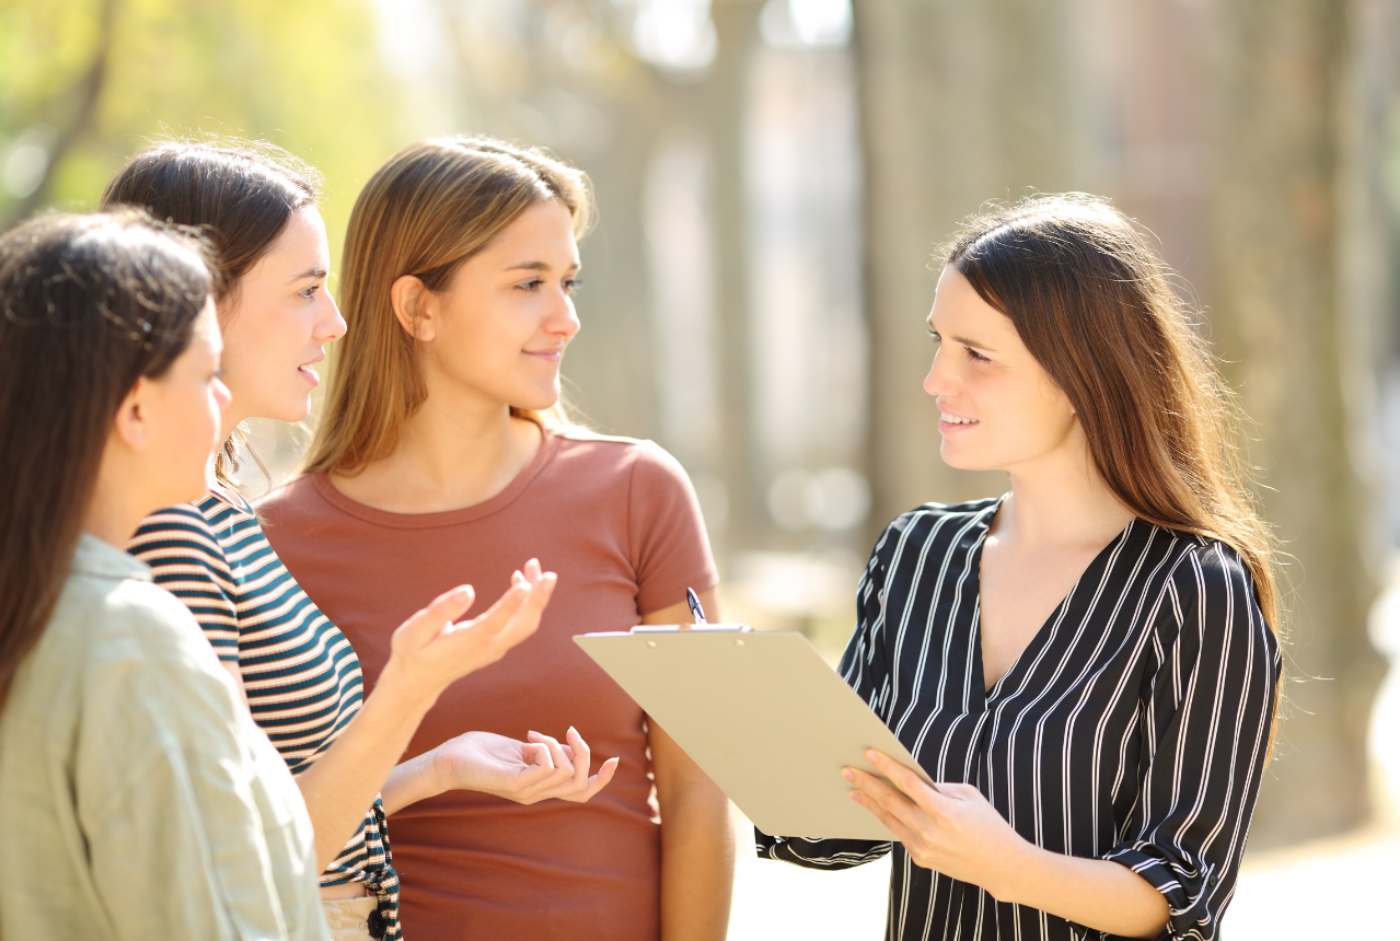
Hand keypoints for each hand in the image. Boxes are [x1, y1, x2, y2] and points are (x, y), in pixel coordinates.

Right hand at [383, 560, 556, 707]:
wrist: (416, 682)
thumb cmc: (412, 652)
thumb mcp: (415, 631)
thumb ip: (441, 611)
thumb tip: (468, 590)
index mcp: (466, 644)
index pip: (494, 624)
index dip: (511, 605)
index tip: (524, 584)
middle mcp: (487, 649)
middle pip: (523, 626)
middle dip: (538, 599)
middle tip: (547, 573)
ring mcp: (494, 649)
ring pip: (525, 625)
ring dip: (535, 597)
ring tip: (533, 567)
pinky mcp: (496, 646)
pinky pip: (520, 625)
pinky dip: (527, 603)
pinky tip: (520, 582)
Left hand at [430, 728, 618, 803]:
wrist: (448, 760)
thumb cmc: (481, 752)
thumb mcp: (522, 749)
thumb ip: (547, 751)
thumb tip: (572, 748)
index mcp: (540, 786)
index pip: (581, 793)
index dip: (602, 779)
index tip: (613, 759)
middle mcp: (536, 794)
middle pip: (581, 784)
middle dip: (585, 754)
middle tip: (569, 731)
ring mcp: (526, 791)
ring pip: (567, 772)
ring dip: (558, 746)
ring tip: (534, 735)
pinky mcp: (515, 784)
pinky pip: (548, 768)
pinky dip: (546, 748)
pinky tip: (528, 740)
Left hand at [845, 749, 1030, 897]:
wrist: (1002, 866)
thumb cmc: (989, 825)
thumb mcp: (969, 796)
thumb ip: (938, 788)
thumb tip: (911, 781)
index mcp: (944, 811)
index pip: (907, 783)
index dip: (887, 767)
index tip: (869, 753)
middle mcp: (929, 830)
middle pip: (890, 802)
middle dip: (867, 784)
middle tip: (848, 771)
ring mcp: (923, 847)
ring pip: (889, 820)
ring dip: (870, 803)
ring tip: (854, 790)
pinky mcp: (921, 858)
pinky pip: (900, 833)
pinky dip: (888, 819)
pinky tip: (877, 809)